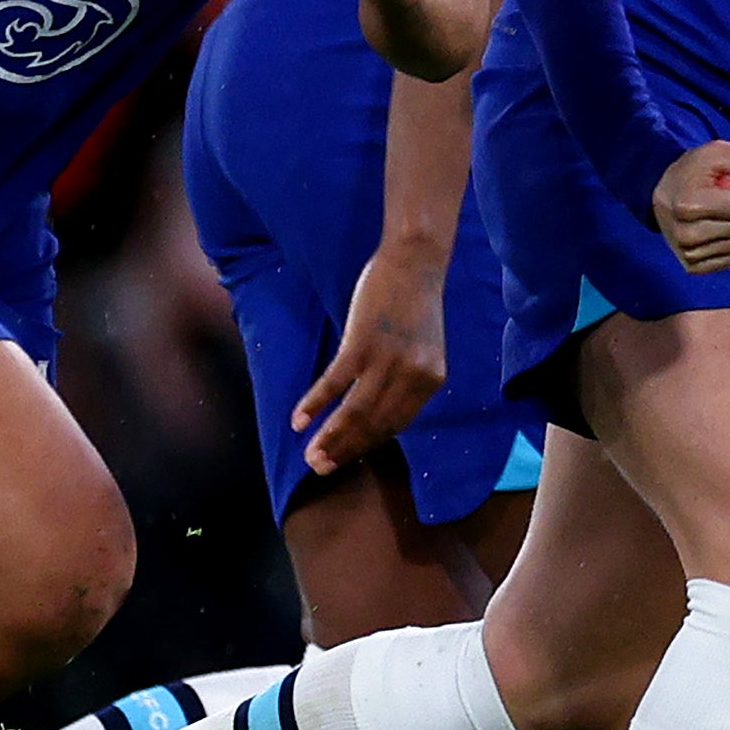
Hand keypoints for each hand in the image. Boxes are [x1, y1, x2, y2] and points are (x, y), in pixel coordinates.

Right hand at [293, 246, 452, 474]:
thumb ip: (406, 379)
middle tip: (320, 468)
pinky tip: (298, 421)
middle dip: (345, 449)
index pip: (395, 424)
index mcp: (431, 380)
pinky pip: (334, 384)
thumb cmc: (414, 303)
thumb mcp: (421, 347)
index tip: (345, 459)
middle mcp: (413, 376)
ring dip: (329, 437)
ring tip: (310, 456)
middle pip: (374, 424)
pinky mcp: (362, 344)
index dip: (367, 444)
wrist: (414, 261)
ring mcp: (388, 361)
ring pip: (355, 412)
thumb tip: (376, 411)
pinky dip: (315, 404)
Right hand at [654, 137, 729, 271]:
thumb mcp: (716, 152)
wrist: (664, 195)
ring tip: (719, 215)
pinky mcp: (694, 267)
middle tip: (724, 201)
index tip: (728, 188)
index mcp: (689, 205)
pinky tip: (718, 230)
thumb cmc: (693, 173)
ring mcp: (689, 253)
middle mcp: (687, 234)